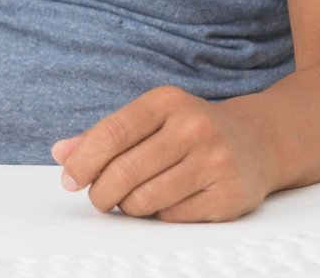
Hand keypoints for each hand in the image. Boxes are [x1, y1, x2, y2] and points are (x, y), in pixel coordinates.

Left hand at [53, 86, 277, 221]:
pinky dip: (157, 215)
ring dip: (127, 206)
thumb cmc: (189, 130)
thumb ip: (103, 134)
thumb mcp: (149, 118)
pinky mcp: (230, 195)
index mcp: (166, 102)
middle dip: (100, 192)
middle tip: (97, 198)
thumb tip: (61, 153)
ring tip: (129, 199)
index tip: (69, 179)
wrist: (257, 141)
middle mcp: (194, 128)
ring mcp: (216, 162)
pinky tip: (162, 202)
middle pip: (126, 171)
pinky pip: (172, 216)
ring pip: (146, 199)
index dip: (83, 161)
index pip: (112, 133)